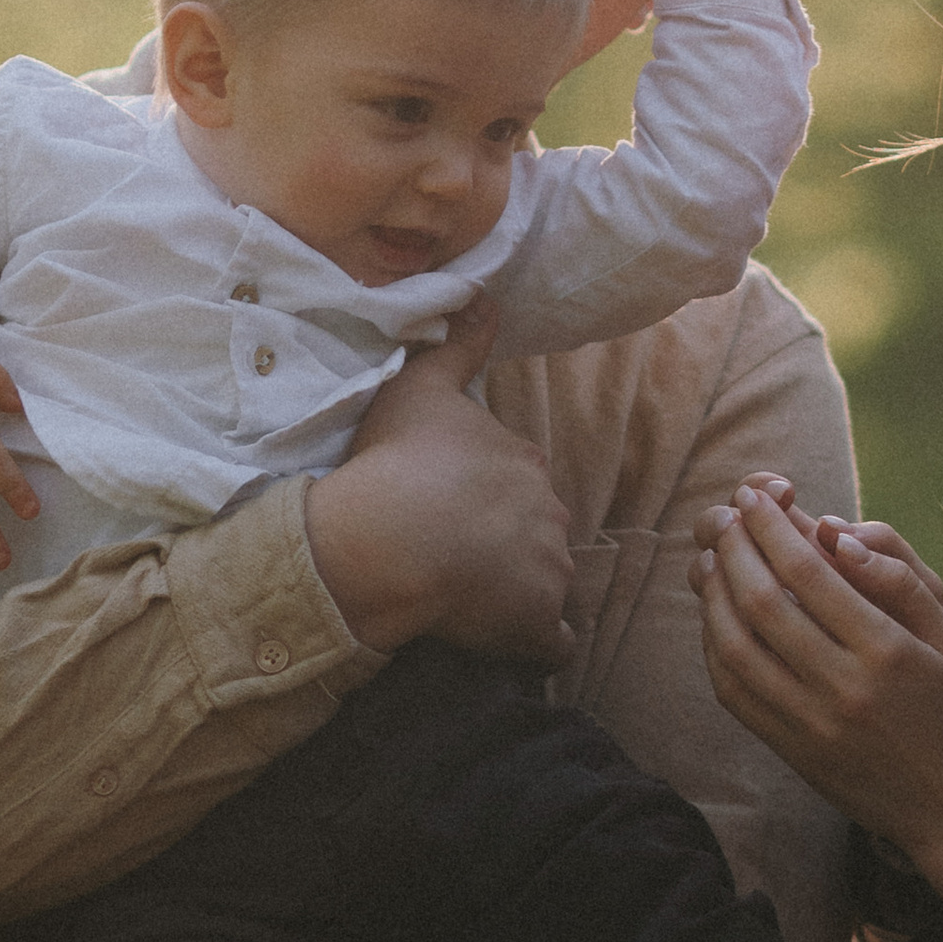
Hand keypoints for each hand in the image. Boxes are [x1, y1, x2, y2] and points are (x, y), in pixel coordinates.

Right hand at [305, 302, 575, 663]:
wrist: (390, 538)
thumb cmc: (397, 462)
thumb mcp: (420, 387)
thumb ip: (459, 344)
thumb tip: (489, 296)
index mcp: (524, 461)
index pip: (519, 482)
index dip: (487, 498)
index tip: (451, 511)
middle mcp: (550, 512)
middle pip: (537, 531)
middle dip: (509, 544)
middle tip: (457, 557)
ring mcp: (549, 571)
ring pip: (547, 583)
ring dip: (521, 592)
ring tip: (474, 603)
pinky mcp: (536, 624)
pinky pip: (552, 642)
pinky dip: (536, 645)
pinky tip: (511, 645)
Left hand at [692, 483, 942, 899]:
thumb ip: (899, 576)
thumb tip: (836, 531)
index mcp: (888, 651)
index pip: (809, 572)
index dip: (772, 527)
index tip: (755, 497)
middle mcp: (844, 687)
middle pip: (762, 602)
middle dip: (735, 548)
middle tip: (726, 515)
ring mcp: (811, 724)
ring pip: (736, 646)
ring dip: (713, 593)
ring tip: (712, 557)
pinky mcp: (791, 750)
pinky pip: (733, 692)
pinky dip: (714, 645)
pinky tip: (716, 615)